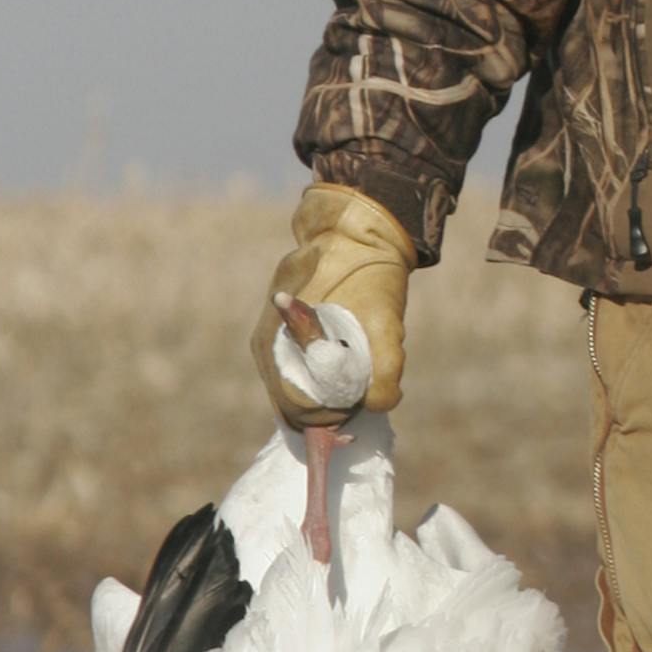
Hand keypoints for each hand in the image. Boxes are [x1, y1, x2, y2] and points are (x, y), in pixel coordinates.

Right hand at [250, 184, 416, 424]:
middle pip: (293, 403)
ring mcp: (270, 342)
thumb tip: (380, 405)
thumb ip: (385, 370)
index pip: (297, 406)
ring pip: (295, 391)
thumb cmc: (368, 275)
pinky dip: (322, 380)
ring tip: (360, 383)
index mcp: (277, 342)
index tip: (362, 409)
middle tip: (365, 401)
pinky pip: (298, 374)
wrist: (356, 233)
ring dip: (328, 394)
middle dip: (330, 409)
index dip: (331, 417)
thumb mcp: (385, 322)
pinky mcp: (281, 338)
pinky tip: (350, 369)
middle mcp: (266, 346)